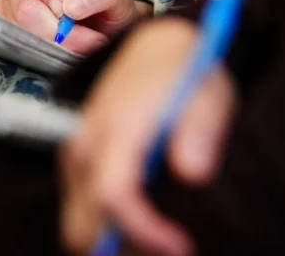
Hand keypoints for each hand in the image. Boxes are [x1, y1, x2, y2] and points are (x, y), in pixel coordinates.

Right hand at [0, 0, 151, 53]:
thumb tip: (71, 6)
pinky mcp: (11, 36)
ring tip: (82, 42)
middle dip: (56, 27)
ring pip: (23, 32)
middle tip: (84, 34)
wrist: (106, 32)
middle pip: (22, 5)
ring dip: (58, 44)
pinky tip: (68, 50)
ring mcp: (11, 10)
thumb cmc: (104, 5)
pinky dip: (50, 54)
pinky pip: (23, 48)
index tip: (64, 5)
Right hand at [60, 18, 235, 255]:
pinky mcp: (76, 160)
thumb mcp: (208, 93)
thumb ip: (201, 130)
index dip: (144, 232)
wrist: (156, 48)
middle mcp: (86, 143)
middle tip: (170, 245)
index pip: (113, 196)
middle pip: (84, 224)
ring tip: (162, 231)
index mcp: (117, 128)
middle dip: (124, 246)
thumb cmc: (185, 73)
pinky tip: (145, 215)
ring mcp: (75, 153)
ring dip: (115, 238)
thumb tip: (193, 171)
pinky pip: (81, 209)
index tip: (180, 245)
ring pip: (79, 223)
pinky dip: (107, 224)